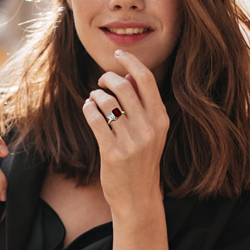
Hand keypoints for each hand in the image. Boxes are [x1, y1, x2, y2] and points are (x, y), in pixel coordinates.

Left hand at [83, 49, 168, 215]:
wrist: (137, 196)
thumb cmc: (141, 159)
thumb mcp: (150, 132)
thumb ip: (143, 105)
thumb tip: (129, 75)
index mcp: (161, 119)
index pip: (147, 81)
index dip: (131, 63)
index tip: (119, 54)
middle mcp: (149, 128)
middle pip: (124, 87)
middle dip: (108, 78)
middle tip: (101, 81)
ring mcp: (131, 141)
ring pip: (106, 102)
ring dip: (95, 95)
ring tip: (93, 99)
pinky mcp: (113, 152)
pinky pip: (95, 119)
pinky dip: (88, 108)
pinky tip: (88, 109)